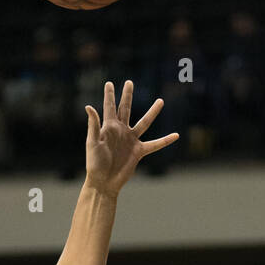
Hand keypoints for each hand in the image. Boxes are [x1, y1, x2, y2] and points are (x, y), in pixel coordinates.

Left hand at [83, 80, 178, 196]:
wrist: (103, 182)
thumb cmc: (94, 163)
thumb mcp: (92, 142)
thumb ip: (93, 125)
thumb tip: (89, 106)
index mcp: (108, 127)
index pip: (109, 107)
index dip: (109, 95)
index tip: (109, 83)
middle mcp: (120, 131)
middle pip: (126, 109)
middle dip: (127, 96)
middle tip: (130, 82)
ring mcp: (131, 140)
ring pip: (144, 123)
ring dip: (152, 112)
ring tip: (161, 101)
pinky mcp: (138, 152)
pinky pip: (155, 144)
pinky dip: (165, 140)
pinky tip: (176, 135)